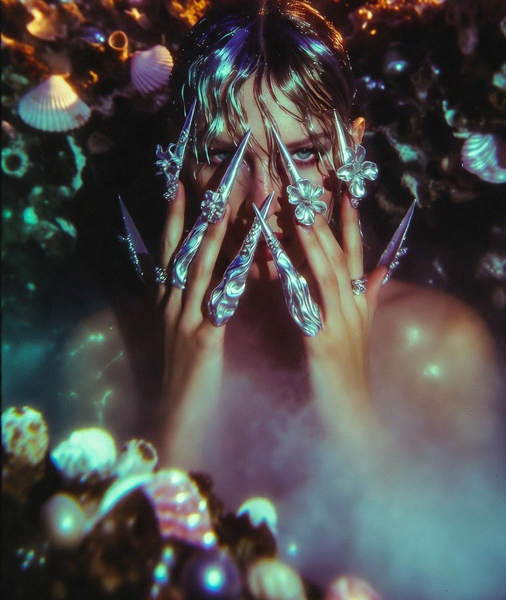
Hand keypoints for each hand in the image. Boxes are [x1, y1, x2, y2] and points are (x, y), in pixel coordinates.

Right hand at [156, 181, 229, 468]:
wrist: (176, 420)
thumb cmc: (188, 376)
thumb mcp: (184, 332)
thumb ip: (193, 303)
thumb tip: (206, 276)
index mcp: (166, 302)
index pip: (169, 249)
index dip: (173, 216)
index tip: (179, 184)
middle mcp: (170, 304)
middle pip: (181, 249)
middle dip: (195, 213)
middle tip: (208, 180)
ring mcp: (184, 319)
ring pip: (197, 268)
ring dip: (212, 234)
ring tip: (223, 203)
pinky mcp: (202, 339)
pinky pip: (218, 300)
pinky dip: (231, 276)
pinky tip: (246, 257)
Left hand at [295, 192, 386, 443]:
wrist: (353, 422)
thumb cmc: (349, 377)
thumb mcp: (361, 333)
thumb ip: (370, 299)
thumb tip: (383, 270)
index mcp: (359, 305)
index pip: (356, 256)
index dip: (351, 223)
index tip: (344, 191)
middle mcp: (353, 309)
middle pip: (340, 256)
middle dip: (325, 221)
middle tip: (308, 189)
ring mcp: (340, 325)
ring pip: (327, 275)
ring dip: (313, 242)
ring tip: (298, 212)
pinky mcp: (323, 345)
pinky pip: (307, 308)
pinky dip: (295, 284)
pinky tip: (280, 265)